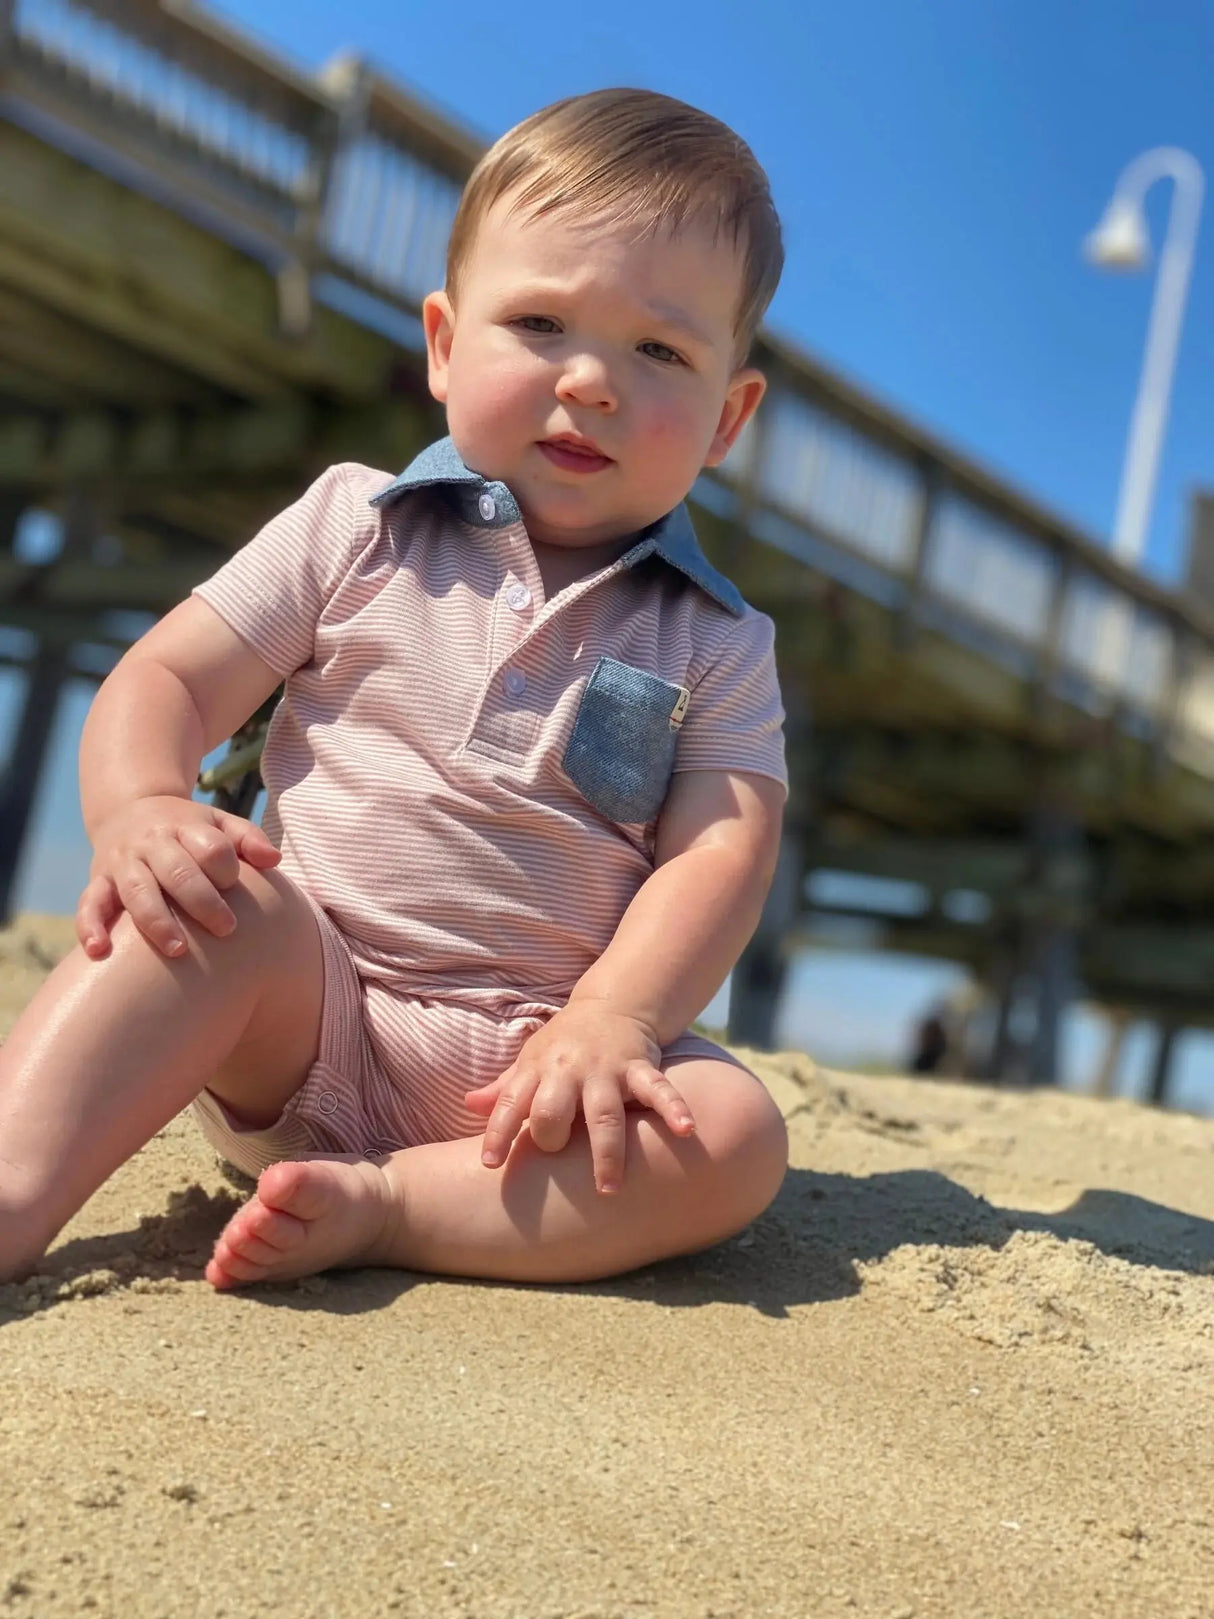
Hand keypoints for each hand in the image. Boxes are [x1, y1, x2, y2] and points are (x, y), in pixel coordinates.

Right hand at [77, 794, 280, 959]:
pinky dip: (90, 926)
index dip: (227, 869)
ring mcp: (123, 861)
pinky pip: (89, 902)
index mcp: (185, 826)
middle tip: (228, 929)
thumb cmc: (189, 829)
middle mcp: (152, 843)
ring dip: (157, 920)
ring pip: (137, 890)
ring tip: (178, 949)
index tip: (236, 887)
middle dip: (203, 901)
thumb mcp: (218, 823)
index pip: (211, 848)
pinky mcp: (98, 880)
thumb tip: (274, 859)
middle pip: (178, 871)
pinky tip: (99, 951)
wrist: (130, 810)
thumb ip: (248, 838)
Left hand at [464, 1003, 695, 1193]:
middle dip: (552, 1137)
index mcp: (537, 1071)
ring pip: (603, 1112)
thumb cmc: (563, 1044)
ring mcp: (606, 1070)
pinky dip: (674, 1109)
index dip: (499, 1133)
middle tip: (556, 1162)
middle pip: (553, 1110)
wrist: (612, 1005)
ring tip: (608, 1189)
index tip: (491, 1164)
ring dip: (606, 1151)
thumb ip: (502, 1089)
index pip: (510, 1103)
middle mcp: (569, 1072)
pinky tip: (687, 1130)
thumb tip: (468, 1106)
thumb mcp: (529, 1061)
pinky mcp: (639, 1067)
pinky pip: (658, 1089)